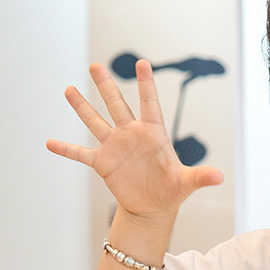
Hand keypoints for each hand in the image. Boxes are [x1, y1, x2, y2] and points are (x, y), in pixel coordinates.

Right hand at [45, 60, 222, 220]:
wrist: (153, 206)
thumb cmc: (172, 189)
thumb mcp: (186, 183)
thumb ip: (200, 176)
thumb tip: (220, 176)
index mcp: (153, 133)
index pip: (149, 103)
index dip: (146, 84)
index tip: (142, 63)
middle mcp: (131, 134)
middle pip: (117, 105)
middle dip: (106, 85)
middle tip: (96, 65)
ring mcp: (115, 147)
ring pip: (96, 122)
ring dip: (82, 107)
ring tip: (69, 89)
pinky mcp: (103, 163)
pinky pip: (81, 154)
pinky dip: (66, 149)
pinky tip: (50, 142)